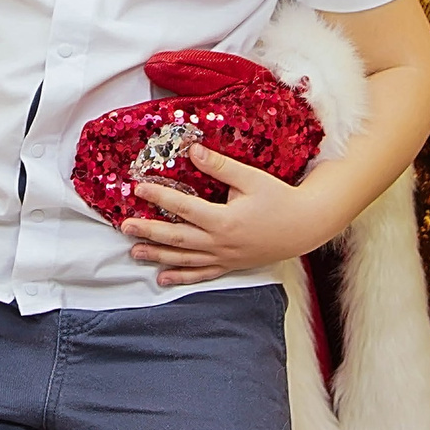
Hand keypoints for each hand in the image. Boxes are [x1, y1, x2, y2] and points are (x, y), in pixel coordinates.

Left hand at [124, 145, 338, 285]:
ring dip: (158, 256)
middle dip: (148, 232)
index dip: (159, 196)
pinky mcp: (230, 265)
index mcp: (224, 220)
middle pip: (176, 238)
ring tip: (134, 252)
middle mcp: (220, 243)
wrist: (305, 226)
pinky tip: (163, 279)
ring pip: (185, 260)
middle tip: (124, 227)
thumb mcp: (251, 178)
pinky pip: (202, 274)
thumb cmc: (279, 199)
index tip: (138, 188)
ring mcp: (225, 257)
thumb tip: (192, 150)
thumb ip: (220, 166)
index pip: (183, 208)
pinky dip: (181, 277)